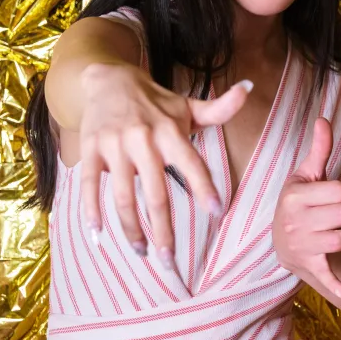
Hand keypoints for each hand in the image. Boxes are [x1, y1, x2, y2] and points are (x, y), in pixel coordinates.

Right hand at [78, 62, 250, 263]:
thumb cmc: (155, 101)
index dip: (204, 187)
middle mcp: (144, 139)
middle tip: (170, 260)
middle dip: (164, 230)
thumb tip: (249, 87)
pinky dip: (91, 211)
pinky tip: (98, 235)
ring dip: (131, 228)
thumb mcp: (187, 105)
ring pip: (124, 196)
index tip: (216, 212)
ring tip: (142, 252)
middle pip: (156, 193)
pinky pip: (91, 185)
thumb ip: (218, 108)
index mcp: (170, 131)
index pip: (191, 163)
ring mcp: (115, 145)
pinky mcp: (91, 149)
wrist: (108, 78)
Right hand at [273, 118, 340, 298]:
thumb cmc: (298, 202)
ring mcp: (302, 246)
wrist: (280, 240)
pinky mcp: (310, 266)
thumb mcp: (305, 175)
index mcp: (295, 196)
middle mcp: (295, 222)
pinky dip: (335, 284)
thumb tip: (324, 118)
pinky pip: (325, 275)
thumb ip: (319, 149)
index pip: (339, 190)